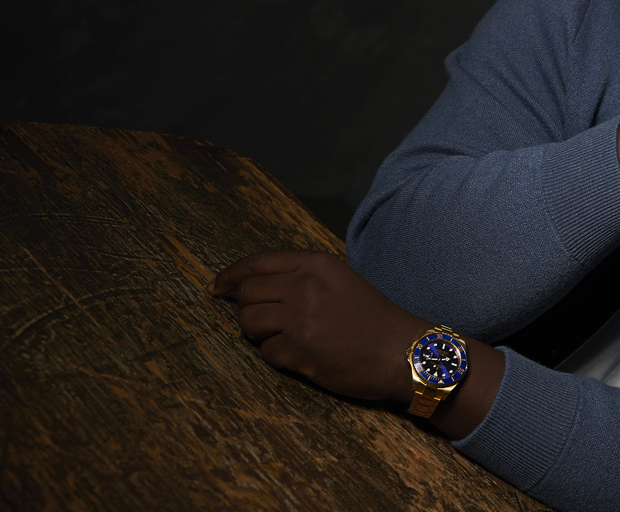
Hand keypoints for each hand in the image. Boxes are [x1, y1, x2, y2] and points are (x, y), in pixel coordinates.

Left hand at [207, 251, 423, 399]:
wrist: (404, 352)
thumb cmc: (375, 318)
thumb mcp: (341, 280)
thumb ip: (303, 276)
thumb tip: (257, 285)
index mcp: (316, 264)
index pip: (257, 262)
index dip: (230, 275)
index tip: (215, 286)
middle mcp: (304, 286)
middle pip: (247, 293)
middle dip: (248, 309)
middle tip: (265, 322)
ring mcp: (299, 319)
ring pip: (247, 323)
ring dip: (258, 334)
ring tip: (285, 339)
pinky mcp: (299, 350)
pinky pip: (266, 353)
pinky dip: (278, 357)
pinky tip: (302, 356)